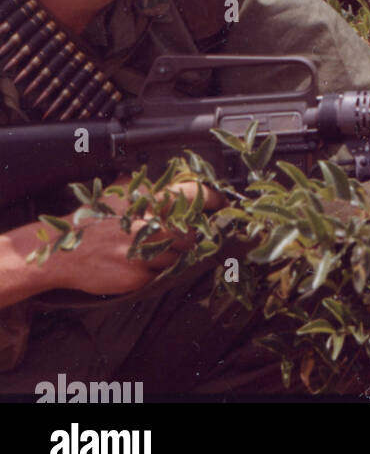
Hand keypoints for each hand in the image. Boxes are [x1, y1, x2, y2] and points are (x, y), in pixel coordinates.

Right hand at [28, 178, 219, 298]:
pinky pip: (162, 276)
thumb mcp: (119, 194)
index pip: (192, 194)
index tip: (221, 203)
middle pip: (192, 232)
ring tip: (157, 251)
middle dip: (193, 236)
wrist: (63, 253)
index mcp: (147, 202)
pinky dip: (158, 272)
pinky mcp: (138, 277)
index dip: (211, 199)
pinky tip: (145, 264)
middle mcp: (148, 225)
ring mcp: (144, 253)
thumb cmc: (92, 221)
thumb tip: (174, 176)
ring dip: (175, 256)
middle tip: (188, 236)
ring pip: (180, 256)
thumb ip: (146, 187)